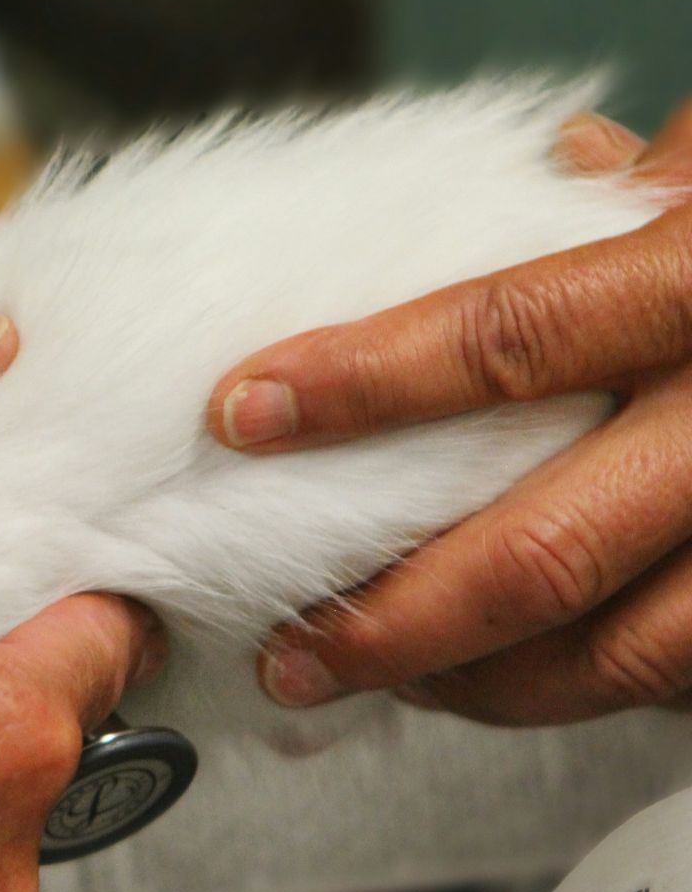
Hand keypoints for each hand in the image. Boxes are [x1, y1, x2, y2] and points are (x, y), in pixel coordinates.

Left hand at [204, 105, 691, 724]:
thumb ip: (592, 201)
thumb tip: (481, 196)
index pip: (511, 338)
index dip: (363, 382)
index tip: (244, 414)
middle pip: (546, 549)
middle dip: (393, 618)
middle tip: (288, 646)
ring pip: (621, 653)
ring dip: (475, 687)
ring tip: (375, 683)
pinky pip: (689, 676)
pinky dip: (581, 694)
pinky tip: (498, 686)